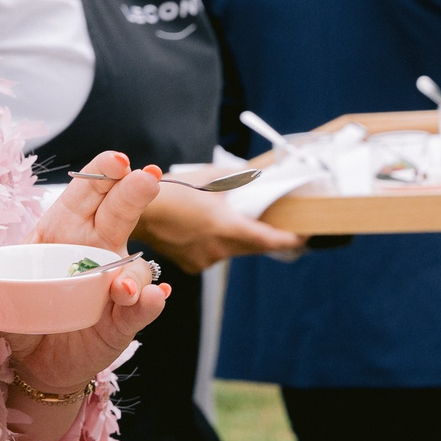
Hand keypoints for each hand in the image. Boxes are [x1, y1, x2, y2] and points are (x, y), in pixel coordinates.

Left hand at [0, 151, 167, 398]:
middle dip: (133, 194)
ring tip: (124, 287)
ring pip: (135, 265)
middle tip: (145, 178)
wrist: (36, 362)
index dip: (100, 174)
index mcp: (63, 232)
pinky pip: (142, 308)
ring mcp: (113, 284)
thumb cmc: (20, 314)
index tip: (115, 160)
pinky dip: (149, 303)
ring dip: (134, 271)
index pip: (86, 194)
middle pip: (119, 214)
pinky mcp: (123, 320)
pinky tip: (151, 298)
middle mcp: (95, 250)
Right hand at [135, 178, 305, 271]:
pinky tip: (200, 227)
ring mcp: (205, 260)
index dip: (291, 239)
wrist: (136, 212)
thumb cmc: (171, 192)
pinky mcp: (192, 264)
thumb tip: (255, 175)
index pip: (271, 240)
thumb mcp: (210, 177)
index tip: (304, 235)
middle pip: (253, 246)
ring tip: (221, 216)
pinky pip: (213, 253)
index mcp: (229, 229)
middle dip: (263, 234)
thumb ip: (237, 177)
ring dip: (234, 236)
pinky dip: (214, 241)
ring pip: (232, 249)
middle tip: (272, 220)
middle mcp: (220, 250)